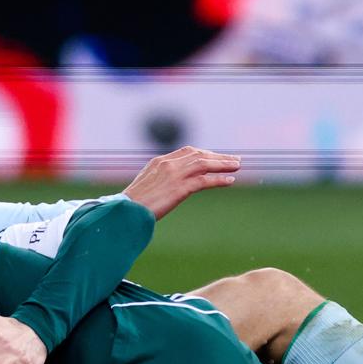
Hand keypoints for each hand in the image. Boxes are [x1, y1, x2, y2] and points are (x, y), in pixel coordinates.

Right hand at [122, 145, 239, 218]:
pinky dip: (219, 179)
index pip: (187, 151)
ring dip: (223, 164)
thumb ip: (158, 181)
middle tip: (234, 159)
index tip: (216, 157)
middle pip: (199, 155)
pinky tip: (230, 181)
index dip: (205, 153)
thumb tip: (167, 187)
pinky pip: (204, 180)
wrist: (125, 212)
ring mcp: (174, 175)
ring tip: (237, 166)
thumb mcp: (145, 187)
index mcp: (159, 162)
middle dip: (218, 156)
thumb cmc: (132, 205)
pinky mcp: (179, 188)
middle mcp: (168, 164)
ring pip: (204, 164)